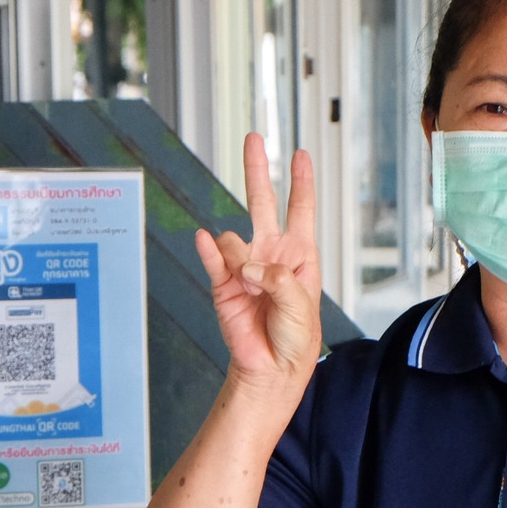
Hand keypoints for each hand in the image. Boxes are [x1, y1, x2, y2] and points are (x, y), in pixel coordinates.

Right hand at [193, 134, 320, 390]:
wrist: (271, 369)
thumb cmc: (295, 339)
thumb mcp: (301, 306)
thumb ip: (278, 279)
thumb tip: (248, 265)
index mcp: (299, 256)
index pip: (301, 210)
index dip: (301, 182)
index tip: (301, 154)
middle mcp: (271, 254)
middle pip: (262, 202)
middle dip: (257, 170)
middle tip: (254, 138)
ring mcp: (245, 266)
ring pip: (235, 241)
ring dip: (242, 262)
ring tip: (251, 289)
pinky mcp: (222, 283)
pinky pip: (213, 258)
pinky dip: (210, 250)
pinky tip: (204, 240)